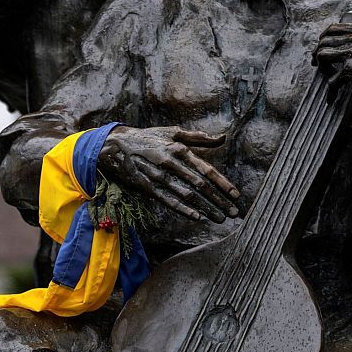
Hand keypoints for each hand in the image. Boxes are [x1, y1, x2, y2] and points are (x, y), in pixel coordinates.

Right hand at [98, 126, 240, 222]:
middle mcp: (171, 163)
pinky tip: (196, 217)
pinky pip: (167, 200)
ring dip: (205, 208)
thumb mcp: (173, 133)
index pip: (206, 169)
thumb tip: (223, 137)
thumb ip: (199, 138)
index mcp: (179, 150)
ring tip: (220, 218)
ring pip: (187, 195)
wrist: (115, 145)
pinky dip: (182, 209)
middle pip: (200, 185)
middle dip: (219, 200)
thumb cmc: (148, 138)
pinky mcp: (146, 187)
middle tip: (234, 212)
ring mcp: (158, 176)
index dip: (223, 183)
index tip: (236, 195)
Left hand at [313, 22, 351, 104]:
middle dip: (317, 53)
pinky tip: (332, 98)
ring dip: (322, 68)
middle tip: (318, 65)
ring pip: (321, 55)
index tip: (322, 49)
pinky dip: (330, 91)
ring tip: (328, 77)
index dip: (323, 39)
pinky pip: (331, 80)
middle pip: (323, 41)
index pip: (332, 28)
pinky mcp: (351, 69)